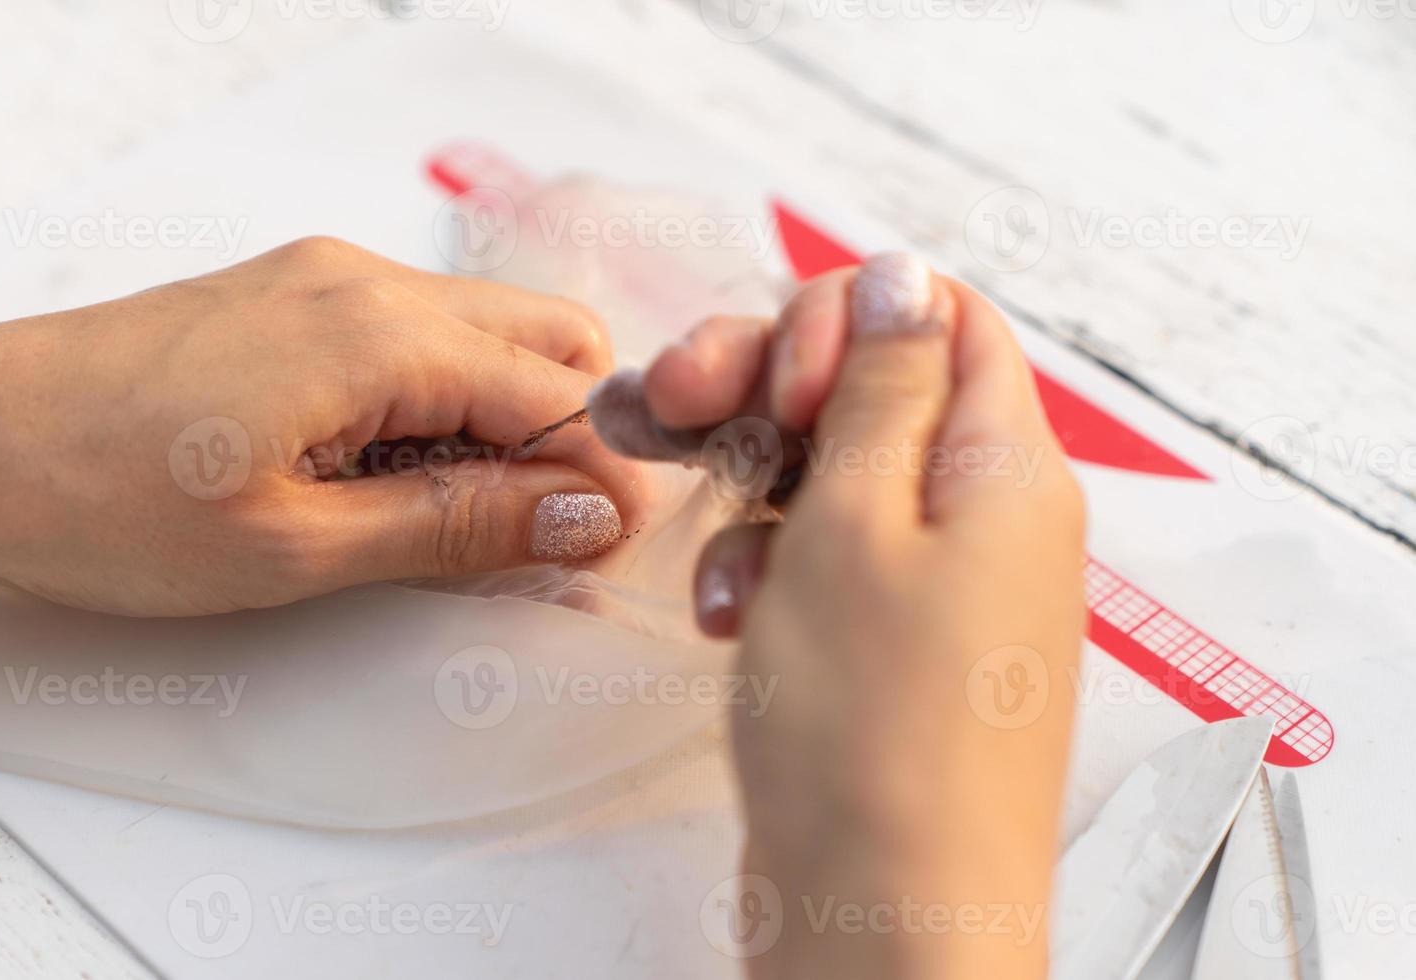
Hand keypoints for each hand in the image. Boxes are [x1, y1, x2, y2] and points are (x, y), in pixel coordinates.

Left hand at [0, 237, 644, 614]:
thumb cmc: (97, 498)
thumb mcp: (293, 546)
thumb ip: (455, 526)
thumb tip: (583, 514)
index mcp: (378, 334)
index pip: (557, 394)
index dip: (599, 479)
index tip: (606, 554)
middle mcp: (363, 281)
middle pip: (544, 337)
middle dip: (569, 435)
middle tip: (534, 536)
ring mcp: (322, 279)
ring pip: (483, 333)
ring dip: (504, 420)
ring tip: (454, 517)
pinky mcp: (288, 295)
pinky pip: (413, 334)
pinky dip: (439, 400)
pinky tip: (390, 474)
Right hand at [643, 255, 1085, 978]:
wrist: (883, 915)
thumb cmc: (874, 733)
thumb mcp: (858, 521)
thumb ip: (882, 386)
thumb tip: (900, 276)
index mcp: (1006, 466)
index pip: (944, 318)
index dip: (845, 319)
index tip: (777, 377)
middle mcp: (984, 515)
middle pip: (875, 387)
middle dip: (766, 383)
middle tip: (682, 406)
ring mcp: (935, 583)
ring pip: (832, 471)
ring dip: (746, 476)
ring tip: (677, 501)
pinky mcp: (885, 645)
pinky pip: (821, 558)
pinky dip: (759, 561)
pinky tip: (718, 606)